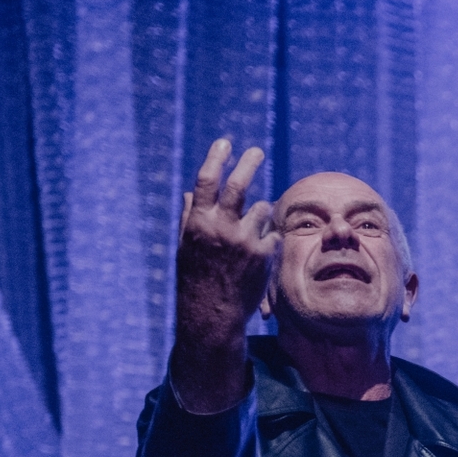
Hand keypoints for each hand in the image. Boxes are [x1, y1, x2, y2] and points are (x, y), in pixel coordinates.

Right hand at [170, 139, 277, 411]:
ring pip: (261, 210)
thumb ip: (190, 217)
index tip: (225, 143)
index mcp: (198, 223)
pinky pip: (272, 234)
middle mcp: (220, 227)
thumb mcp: (186, 246)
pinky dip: (267, 240)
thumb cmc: (196, 278)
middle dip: (248, 163)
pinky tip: (257, 258)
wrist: (212, 313)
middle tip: (256, 151)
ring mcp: (244, 239)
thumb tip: (192, 192)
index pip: (207, 181)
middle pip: (239, 185)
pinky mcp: (264, 254)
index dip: (216, 158)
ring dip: (259, 215)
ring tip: (249, 236)